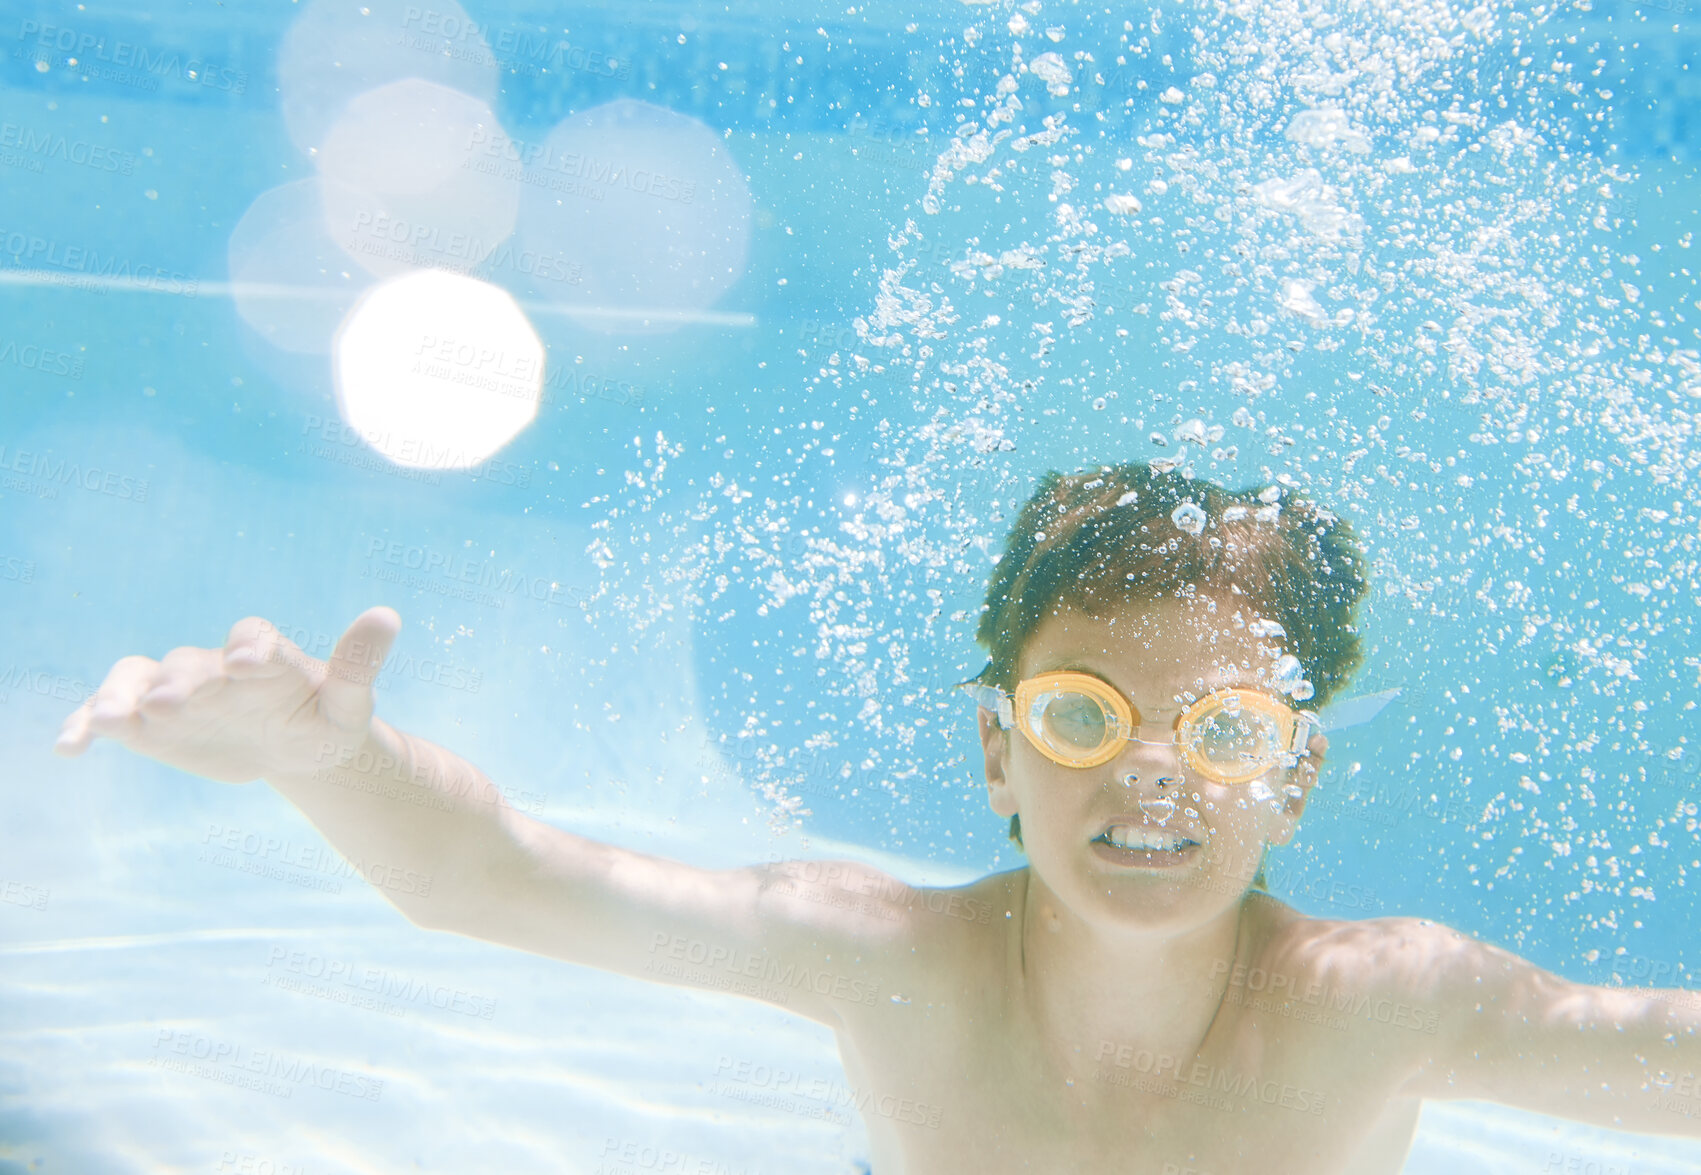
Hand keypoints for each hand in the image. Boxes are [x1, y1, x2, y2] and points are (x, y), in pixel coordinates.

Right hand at [54, 607, 401, 783]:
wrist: (294, 747)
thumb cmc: (324, 721)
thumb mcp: (349, 702)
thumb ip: (359, 664)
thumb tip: (388, 615)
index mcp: (264, 655)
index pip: (254, 638)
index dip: (251, 647)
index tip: (248, 664)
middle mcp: (212, 665)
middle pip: (188, 665)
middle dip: (179, 684)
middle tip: (169, 704)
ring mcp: (174, 691)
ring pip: (136, 681)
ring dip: (119, 698)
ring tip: (107, 721)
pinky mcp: (147, 723)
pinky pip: (110, 716)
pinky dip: (87, 724)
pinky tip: (69, 746)